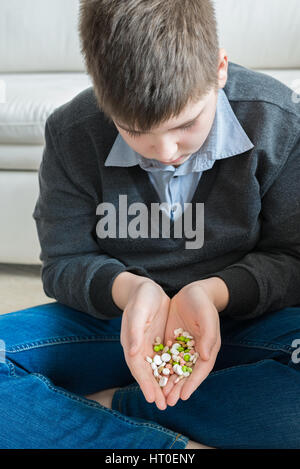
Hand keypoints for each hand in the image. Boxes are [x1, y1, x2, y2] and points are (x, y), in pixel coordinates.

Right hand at [120, 277, 170, 409]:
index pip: (137, 367)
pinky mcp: (159, 341)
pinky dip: (170, 370)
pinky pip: (165, 358)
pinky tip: (178, 379)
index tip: (151, 398)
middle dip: (155, 389)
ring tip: (171, 399)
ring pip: (157, 368)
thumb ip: (135, 331)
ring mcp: (149, 346)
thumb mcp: (139, 311)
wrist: (146, 288)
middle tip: (163, 406)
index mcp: (131, 343)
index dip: (144, 383)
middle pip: (147, 372)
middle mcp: (139, 348)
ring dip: (163, 383)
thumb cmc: (141, 298)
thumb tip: (132, 353)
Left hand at [162, 282, 220, 405]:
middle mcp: (197, 351)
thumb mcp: (206, 316)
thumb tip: (205, 356)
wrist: (193, 291)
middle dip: (179, 388)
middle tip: (169, 402)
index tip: (183, 396)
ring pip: (176, 368)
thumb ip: (207, 335)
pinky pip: (167, 357)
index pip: (201, 369)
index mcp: (209, 347)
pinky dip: (162, 368)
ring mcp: (184, 347)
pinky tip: (153, 377)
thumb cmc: (202, 302)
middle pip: (188, 373)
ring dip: (169, 382)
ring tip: (161, 396)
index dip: (193, 383)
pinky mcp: (174, 341)